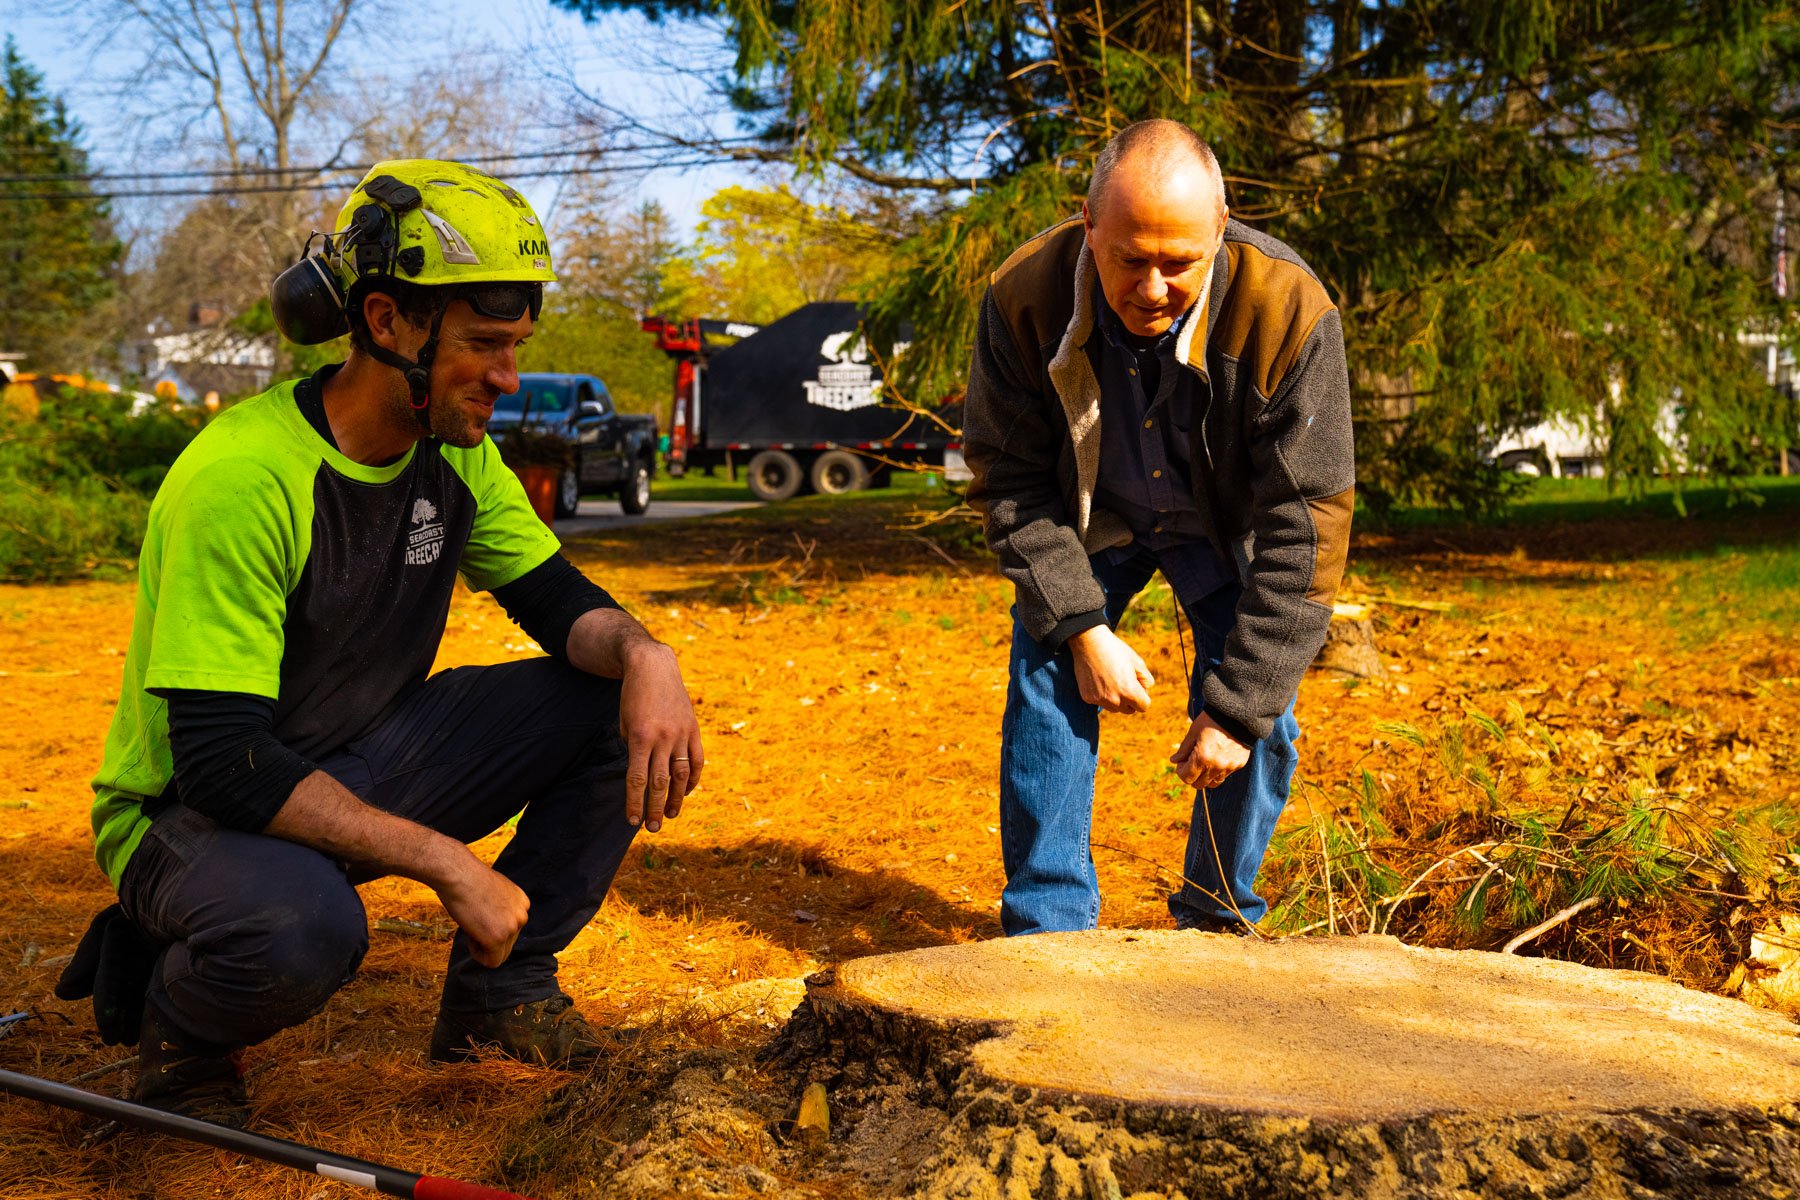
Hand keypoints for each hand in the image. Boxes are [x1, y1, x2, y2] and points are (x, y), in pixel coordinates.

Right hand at [436, 852, 530, 968]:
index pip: (510, 929)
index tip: (477, 912)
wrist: (457, 873)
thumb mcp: (493, 892)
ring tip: (471, 922)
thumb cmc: (466, 879)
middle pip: (507, 944)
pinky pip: (491, 962)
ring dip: (481, 945)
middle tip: (472, 918)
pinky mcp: (498, 938)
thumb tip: (494, 924)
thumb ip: (500, 909)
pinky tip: (469, 934)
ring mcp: (512, 927)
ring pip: (499, 954)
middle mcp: (522, 915)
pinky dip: (477, 954)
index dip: (489, 926)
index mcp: (522, 902)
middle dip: (486, 938)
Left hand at [619, 640, 703, 831]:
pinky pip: (697, 760)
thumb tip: (642, 775)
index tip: (632, 821)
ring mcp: (681, 733)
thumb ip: (633, 749)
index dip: (634, 802)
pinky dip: (693, 778)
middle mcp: (662, 737)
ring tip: (670, 815)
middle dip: (654, 808)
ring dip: (676, 798)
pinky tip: (686, 792)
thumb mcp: (624, 722)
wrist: (653, 666)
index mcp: (640, 737)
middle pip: (659, 782)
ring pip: (681, 774)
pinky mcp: (693, 729)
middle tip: (651, 828)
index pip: (637, 779)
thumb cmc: (632, 696)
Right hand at [1067, 625, 1153, 712]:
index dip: (1143, 696)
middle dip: (1130, 699)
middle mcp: (1114, 699)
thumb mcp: (1138, 662)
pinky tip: (1099, 679)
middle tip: (1124, 681)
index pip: (1144, 706)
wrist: (1089, 642)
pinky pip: (1100, 702)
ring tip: (1111, 679)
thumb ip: (1147, 681)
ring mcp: (1099, 699)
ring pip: (1114, 708)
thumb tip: (1144, 693)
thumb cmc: (1116, 650)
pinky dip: (1101, 694)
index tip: (1137, 685)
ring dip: (1115, 699)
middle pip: (1129, 710)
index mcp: (1130, 691)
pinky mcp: (1087, 697)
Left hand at [1171, 712, 1251, 788]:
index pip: (1186, 778)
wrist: (1237, 713)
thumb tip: (1174, 761)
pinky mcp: (1239, 764)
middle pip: (1199, 784)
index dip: (1181, 771)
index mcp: (1202, 758)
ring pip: (1213, 783)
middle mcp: (1216, 766)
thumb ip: (1184, 750)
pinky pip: (1225, 775)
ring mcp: (1229, 766)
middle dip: (1192, 776)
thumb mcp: (1194, 732)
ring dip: (1206, 776)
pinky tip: (1217, 757)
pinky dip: (1218, 771)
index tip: (1182, 762)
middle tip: (1191, 762)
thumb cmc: (1211, 720)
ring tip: (1205, 761)